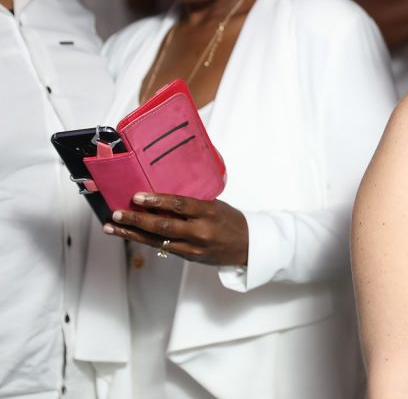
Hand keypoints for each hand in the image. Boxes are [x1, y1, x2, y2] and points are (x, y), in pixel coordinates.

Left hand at [104, 193, 248, 265]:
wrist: (248, 246)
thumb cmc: (230, 220)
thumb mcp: (216, 205)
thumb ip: (192, 204)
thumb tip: (160, 196)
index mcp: (210, 212)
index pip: (180, 205)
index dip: (157, 201)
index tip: (138, 196)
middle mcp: (200, 231)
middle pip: (164, 225)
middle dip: (137, 219)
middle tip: (117, 212)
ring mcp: (194, 247)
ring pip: (157, 239)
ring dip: (132, 232)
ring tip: (112, 226)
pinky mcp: (189, 257)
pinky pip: (162, 247)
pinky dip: (144, 240)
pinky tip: (129, 234)